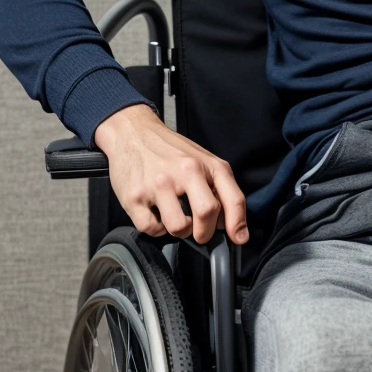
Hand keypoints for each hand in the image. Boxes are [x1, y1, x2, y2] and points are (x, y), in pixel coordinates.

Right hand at [94, 103, 247, 243]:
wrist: (133, 133)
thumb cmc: (170, 150)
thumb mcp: (203, 160)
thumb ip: (219, 187)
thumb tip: (230, 224)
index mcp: (208, 165)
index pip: (233, 198)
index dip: (238, 223)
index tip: (238, 238)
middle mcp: (186, 171)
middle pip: (207, 213)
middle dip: (205, 233)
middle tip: (200, 232)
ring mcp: (159, 184)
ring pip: (178, 227)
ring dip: (179, 231)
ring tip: (175, 217)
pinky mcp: (135, 196)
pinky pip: (151, 228)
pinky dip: (156, 228)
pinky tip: (156, 213)